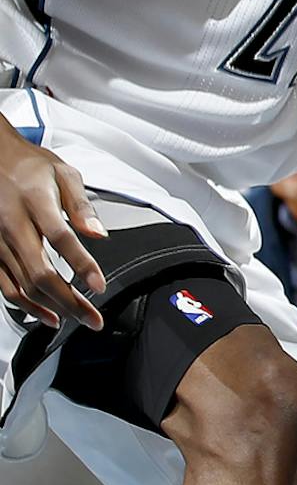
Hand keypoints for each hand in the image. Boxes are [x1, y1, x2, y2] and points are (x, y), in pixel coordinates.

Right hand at [0, 134, 105, 330]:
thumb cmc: (28, 166)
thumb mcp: (62, 173)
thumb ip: (81, 205)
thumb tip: (98, 232)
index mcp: (34, 202)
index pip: (60, 238)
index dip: (81, 265)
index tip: (99, 284)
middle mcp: (12, 225)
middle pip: (40, 272)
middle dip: (70, 301)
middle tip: (93, 318)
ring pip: (23, 285)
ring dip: (51, 307)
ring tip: (77, 318)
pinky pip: (5, 286)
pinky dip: (26, 305)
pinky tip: (46, 314)